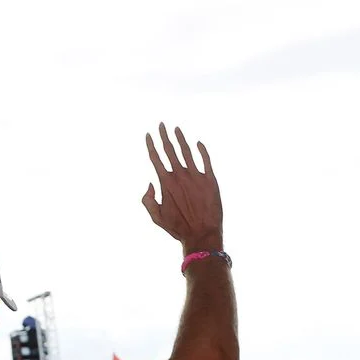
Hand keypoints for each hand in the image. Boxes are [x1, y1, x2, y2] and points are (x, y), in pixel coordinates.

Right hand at [142, 123, 222, 252]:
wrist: (202, 234)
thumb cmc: (178, 228)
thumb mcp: (156, 218)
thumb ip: (148, 200)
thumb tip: (150, 184)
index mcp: (166, 183)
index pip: (156, 158)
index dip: (151, 145)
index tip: (148, 135)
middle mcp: (180, 175)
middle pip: (170, 149)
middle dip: (164, 135)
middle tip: (161, 124)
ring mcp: (196, 176)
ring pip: (187, 151)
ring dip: (181, 138)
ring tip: (176, 129)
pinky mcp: (210, 179)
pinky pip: (206, 159)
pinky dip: (202, 150)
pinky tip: (198, 143)